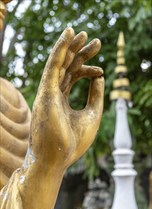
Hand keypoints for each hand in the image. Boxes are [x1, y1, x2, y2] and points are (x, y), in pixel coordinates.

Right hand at [30, 28, 103, 169]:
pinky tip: (68, 36)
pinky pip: (52, 65)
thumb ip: (96, 94)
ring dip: (70, 46)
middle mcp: (53, 92)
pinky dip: (60, 50)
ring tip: (82, 33)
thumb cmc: (74, 141)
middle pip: (67, 67)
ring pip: (59, 63)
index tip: (100, 70)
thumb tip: (101, 76)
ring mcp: (48, 91)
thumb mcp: (92, 114)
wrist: (57, 159)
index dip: (88, 70)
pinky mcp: (45, 91)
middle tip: (95, 41)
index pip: (74, 77)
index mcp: (62, 99)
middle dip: (81, 52)